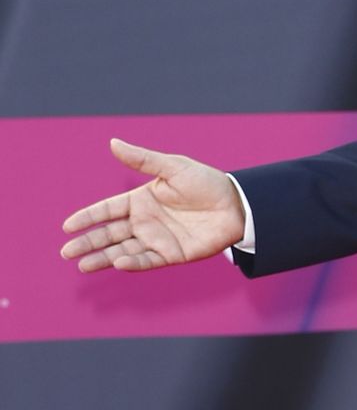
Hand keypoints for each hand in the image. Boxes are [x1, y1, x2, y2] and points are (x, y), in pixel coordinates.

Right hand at [60, 138, 244, 271]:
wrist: (236, 204)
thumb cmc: (206, 183)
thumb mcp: (172, 167)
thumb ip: (143, 160)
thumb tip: (113, 143)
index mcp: (140, 200)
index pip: (106, 211)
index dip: (87, 218)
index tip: (67, 226)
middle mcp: (145, 222)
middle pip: (109, 234)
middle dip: (87, 243)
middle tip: (66, 252)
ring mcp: (158, 239)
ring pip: (123, 250)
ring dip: (103, 258)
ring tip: (82, 265)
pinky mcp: (173, 254)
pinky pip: (149, 260)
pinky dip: (133, 262)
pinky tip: (118, 262)